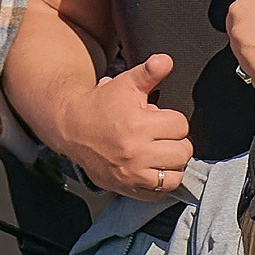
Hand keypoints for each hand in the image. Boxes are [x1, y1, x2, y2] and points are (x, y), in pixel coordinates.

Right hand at [66, 53, 193, 196]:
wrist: (72, 127)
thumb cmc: (101, 105)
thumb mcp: (125, 84)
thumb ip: (149, 72)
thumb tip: (166, 61)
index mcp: (138, 125)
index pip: (181, 125)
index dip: (173, 120)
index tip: (159, 118)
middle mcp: (136, 153)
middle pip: (183, 152)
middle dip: (175, 141)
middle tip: (161, 136)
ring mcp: (132, 174)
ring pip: (176, 175)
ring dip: (171, 164)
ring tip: (159, 153)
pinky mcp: (128, 188)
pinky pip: (160, 193)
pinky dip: (160, 183)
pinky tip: (152, 168)